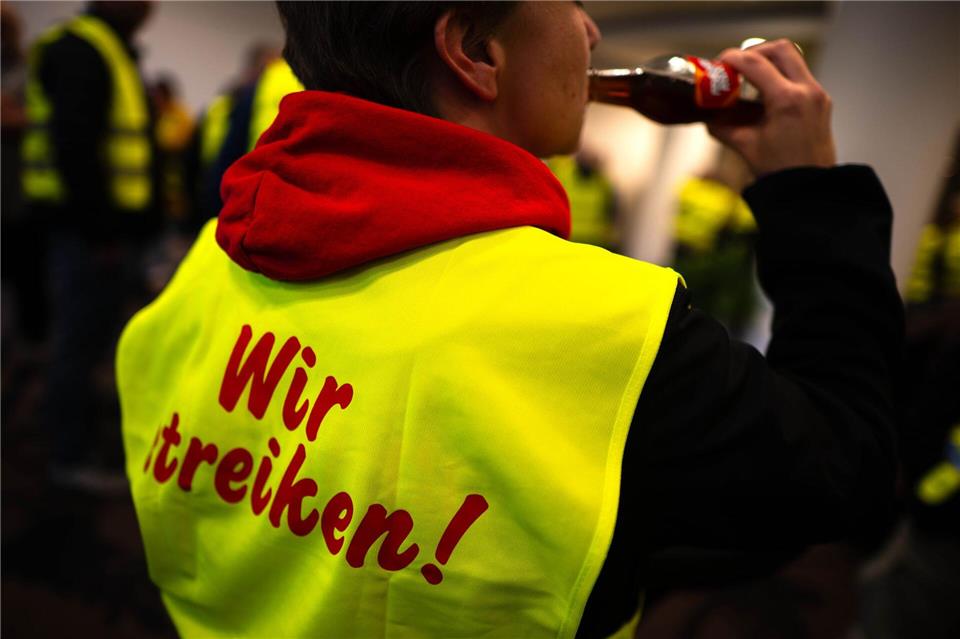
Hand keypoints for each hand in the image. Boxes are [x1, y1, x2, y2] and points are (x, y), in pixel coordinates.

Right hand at [707, 39, 836, 177]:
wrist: (810, 190)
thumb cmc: (780, 172)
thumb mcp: (745, 146)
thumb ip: (723, 126)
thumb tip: (708, 115)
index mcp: (787, 100)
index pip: (755, 64)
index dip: (732, 59)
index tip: (718, 64)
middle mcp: (807, 91)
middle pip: (780, 49)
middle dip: (755, 52)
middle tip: (736, 65)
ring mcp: (817, 95)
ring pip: (793, 60)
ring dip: (769, 63)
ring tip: (749, 80)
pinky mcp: (821, 102)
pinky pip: (799, 76)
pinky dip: (780, 77)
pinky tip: (764, 96)